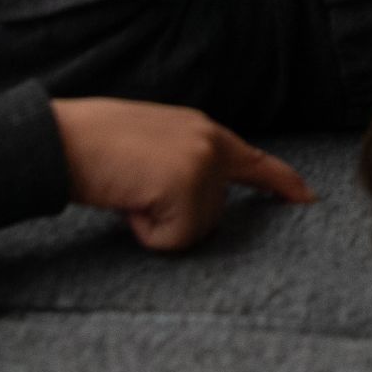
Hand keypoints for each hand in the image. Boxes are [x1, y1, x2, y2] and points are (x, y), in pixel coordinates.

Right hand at [50, 99, 311, 252]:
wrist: (62, 139)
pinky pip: (173, 241)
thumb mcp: (152, 144)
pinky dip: (147, 234)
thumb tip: (193, 199)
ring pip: (193, 231)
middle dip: (175, 218)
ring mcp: (201, 164)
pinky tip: (128, 202)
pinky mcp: (185, 186)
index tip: (308, 199)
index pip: (255, 161)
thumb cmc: (94, 146)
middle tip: (136, 191)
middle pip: (214, 215)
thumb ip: (184, 162)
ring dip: (158, 225)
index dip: (283, 183)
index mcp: (202, 131)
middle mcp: (210, 144)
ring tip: (129, 192)